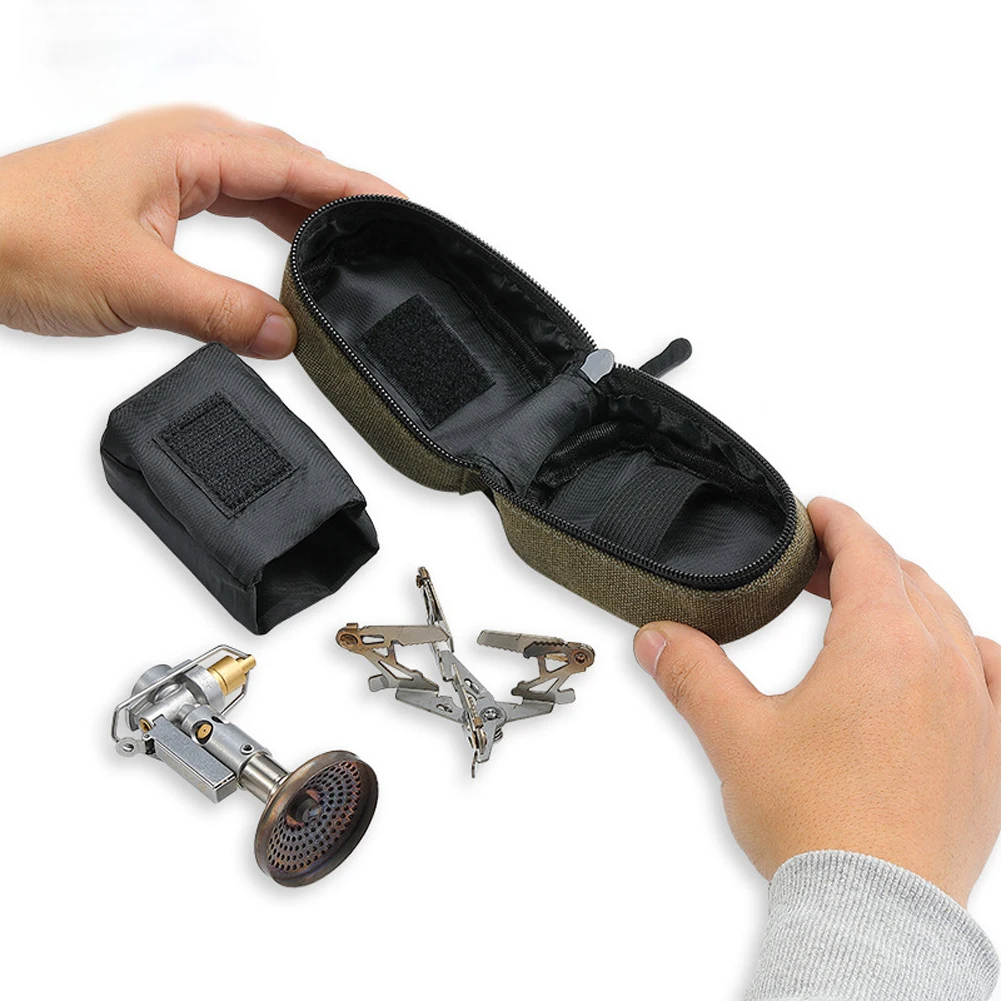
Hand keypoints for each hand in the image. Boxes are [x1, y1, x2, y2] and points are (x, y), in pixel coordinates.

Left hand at [0, 106, 401, 357]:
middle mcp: (181, 146)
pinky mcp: (150, 196)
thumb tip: (287, 335)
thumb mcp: (137, 285)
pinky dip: (265, 222)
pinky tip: (282, 248)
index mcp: (186, 148)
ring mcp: (164, 168)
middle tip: (385, 227)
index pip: (294, 164)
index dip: (353, 188)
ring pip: (257, 181)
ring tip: (347, 242)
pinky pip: (229, 199)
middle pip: (284, 164)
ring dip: (302, 210)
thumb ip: (222, 311)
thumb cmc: (20, 238)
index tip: (400, 207)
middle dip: (337, 194)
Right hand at [634, 497, 1000, 904]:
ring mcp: (980, 709)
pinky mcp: (994, 755)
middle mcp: (942, 666)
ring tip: (874, 612)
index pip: (867, 553)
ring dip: (912, 603)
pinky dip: (970, 655)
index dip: (837, 523)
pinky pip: (997, 678)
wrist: (875, 910)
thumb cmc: (817, 823)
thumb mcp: (736, 736)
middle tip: (818, 570)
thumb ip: (692, 674)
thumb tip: (658, 638)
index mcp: (882, 645)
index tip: (816, 513)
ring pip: (953, 624)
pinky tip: (954, 665)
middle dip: (864, 561)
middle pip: (909, 582)